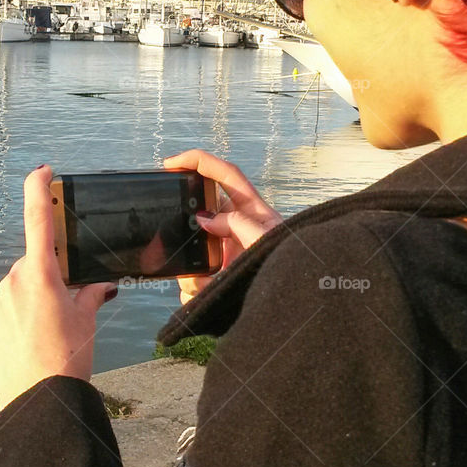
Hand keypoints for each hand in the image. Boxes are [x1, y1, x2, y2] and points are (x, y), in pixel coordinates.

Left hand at [0, 166, 117, 410]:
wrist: (38, 402)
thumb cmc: (66, 359)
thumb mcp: (86, 322)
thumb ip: (91, 294)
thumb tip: (101, 285)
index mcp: (40, 275)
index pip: (38, 221)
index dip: (38, 190)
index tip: (41, 172)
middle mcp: (13, 282)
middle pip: (35, 264)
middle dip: (51, 276)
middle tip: (70, 306)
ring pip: (21, 288)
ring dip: (37, 299)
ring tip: (53, 333)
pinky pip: (9, 310)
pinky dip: (22, 318)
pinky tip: (36, 343)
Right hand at [163, 150, 282, 304]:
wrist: (294, 305)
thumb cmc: (290, 265)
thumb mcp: (267, 239)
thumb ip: (238, 223)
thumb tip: (204, 218)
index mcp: (251, 211)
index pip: (224, 175)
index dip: (199, 161)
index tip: (172, 163)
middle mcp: (235, 229)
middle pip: (199, 214)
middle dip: (184, 226)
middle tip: (176, 237)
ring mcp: (225, 253)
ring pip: (191, 251)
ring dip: (190, 268)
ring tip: (205, 281)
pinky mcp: (218, 277)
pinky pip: (192, 280)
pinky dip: (193, 289)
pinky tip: (206, 293)